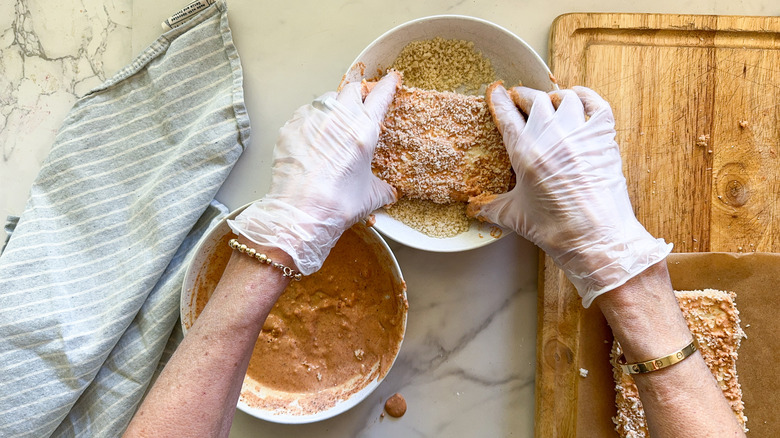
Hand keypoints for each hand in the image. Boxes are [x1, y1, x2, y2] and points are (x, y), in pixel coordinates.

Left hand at [228, 72, 400, 274]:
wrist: (300, 213)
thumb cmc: (337, 204)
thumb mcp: (369, 197)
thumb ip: (383, 189)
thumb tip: (389, 193)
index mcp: (363, 131)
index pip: (381, 96)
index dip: (388, 86)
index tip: (391, 80)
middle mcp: (338, 118)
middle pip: (352, 89)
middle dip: (359, 94)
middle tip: (361, 105)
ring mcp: (312, 119)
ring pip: (327, 98)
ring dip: (334, 106)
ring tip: (334, 125)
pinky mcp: (290, 127)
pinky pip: (305, 114)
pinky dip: (312, 120)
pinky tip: (313, 138)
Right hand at [472, 83, 671, 306]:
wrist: (597, 239)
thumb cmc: (555, 229)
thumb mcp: (515, 216)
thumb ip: (491, 207)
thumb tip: (473, 209)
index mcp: (525, 152)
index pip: (506, 116)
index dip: (498, 101)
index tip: (495, 92)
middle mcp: (551, 136)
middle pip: (534, 100)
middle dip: (523, 96)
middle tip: (518, 98)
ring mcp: (580, 134)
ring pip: (565, 98)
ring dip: (553, 97)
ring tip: (549, 104)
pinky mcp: (604, 138)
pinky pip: (596, 104)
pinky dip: (586, 96)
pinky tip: (579, 98)